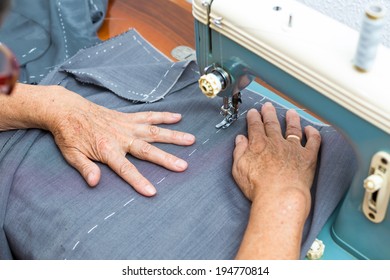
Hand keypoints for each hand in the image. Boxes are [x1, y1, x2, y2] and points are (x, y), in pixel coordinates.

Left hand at [46, 86, 194, 195]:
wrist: (67, 109)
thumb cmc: (70, 134)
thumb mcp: (72, 155)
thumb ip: (85, 168)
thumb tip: (94, 183)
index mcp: (107, 149)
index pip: (126, 169)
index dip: (139, 181)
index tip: (153, 191)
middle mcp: (121, 137)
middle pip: (147, 150)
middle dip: (166, 159)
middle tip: (183, 166)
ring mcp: (126, 125)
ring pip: (154, 131)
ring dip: (173, 136)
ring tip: (191, 140)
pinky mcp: (128, 117)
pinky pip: (148, 116)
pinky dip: (163, 116)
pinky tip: (178, 118)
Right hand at [232, 102, 320, 214]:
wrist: (279, 196)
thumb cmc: (258, 187)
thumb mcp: (239, 169)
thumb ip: (239, 152)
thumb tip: (240, 139)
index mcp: (258, 144)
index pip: (255, 126)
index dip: (254, 118)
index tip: (253, 112)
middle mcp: (276, 142)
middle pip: (272, 124)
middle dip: (269, 113)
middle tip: (268, 106)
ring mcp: (293, 148)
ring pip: (292, 129)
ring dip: (291, 119)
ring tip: (290, 113)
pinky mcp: (307, 157)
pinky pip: (312, 141)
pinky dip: (312, 133)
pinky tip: (311, 129)